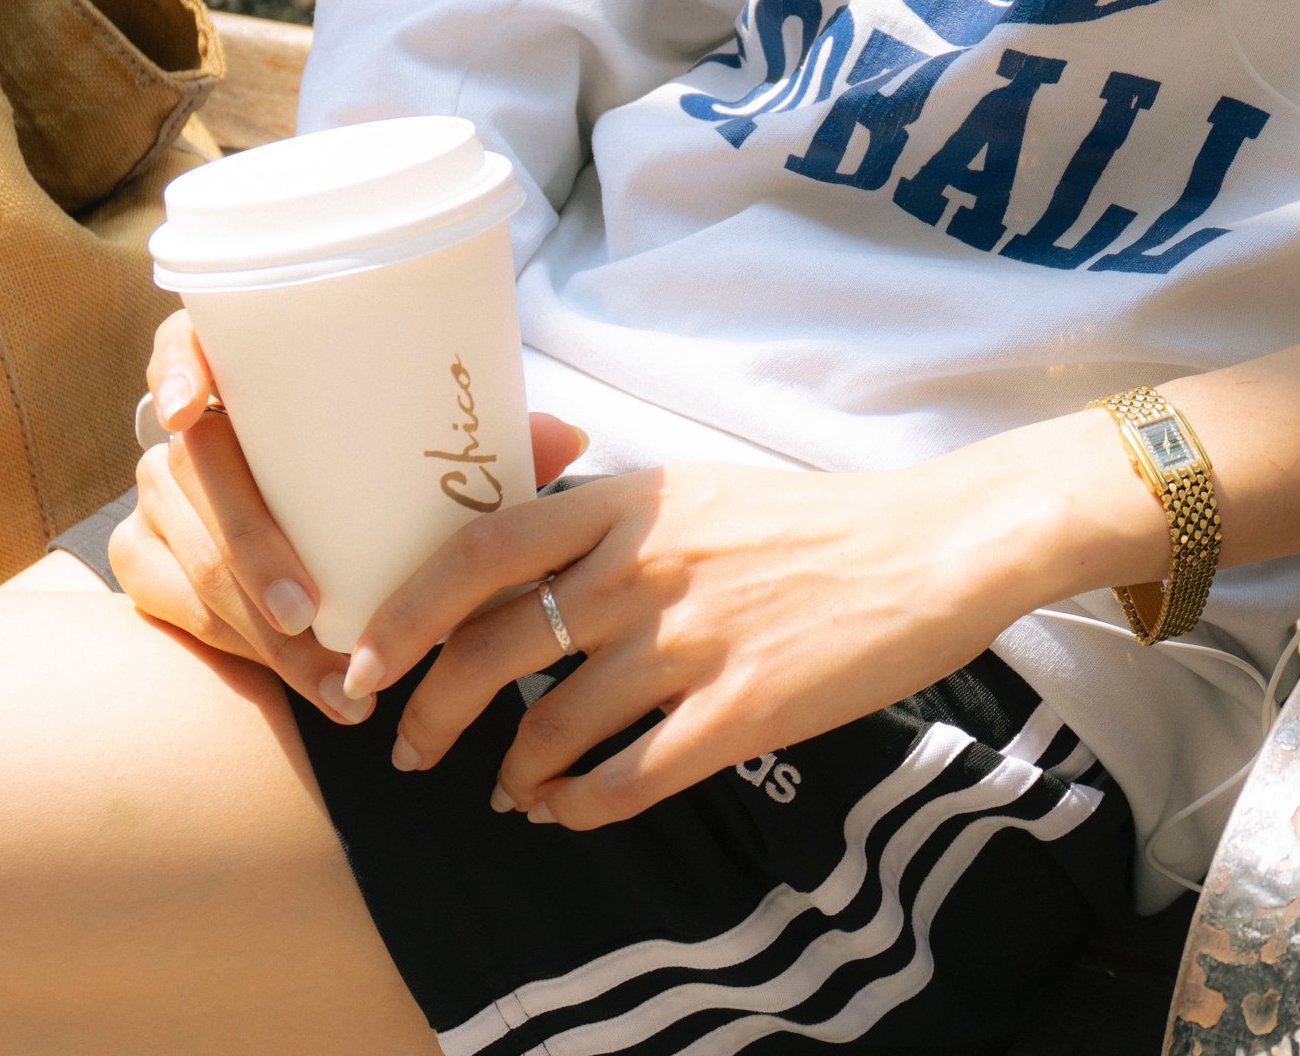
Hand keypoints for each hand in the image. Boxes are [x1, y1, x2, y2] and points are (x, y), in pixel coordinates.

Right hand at [111, 309, 585, 721]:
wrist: (330, 543)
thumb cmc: (390, 482)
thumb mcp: (440, 465)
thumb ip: (498, 449)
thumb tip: (572, 436)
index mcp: (248, 382)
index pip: (183, 345)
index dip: (175, 369)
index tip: (191, 411)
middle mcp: (190, 435)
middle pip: (195, 477)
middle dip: (249, 553)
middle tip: (309, 617)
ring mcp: (159, 499)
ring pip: (190, 559)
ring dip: (257, 627)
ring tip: (334, 680)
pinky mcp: (145, 561)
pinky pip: (173, 604)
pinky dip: (237, 647)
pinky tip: (299, 683)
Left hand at [343, 451, 1121, 828]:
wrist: (934, 546)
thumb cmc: (817, 520)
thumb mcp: (698, 487)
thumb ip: (611, 518)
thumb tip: (524, 556)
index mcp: (627, 503)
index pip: (478, 552)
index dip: (406, 613)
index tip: (365, 659)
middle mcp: (644, 568)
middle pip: (495, 648)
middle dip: (434, 711)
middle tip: (411, 746)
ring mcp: (692, 641)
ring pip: (554, 724)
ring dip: (512, 769)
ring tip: (504, 791)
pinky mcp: (742, 708)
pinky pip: (632, 776)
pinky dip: (584, 805)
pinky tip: (570, 812)